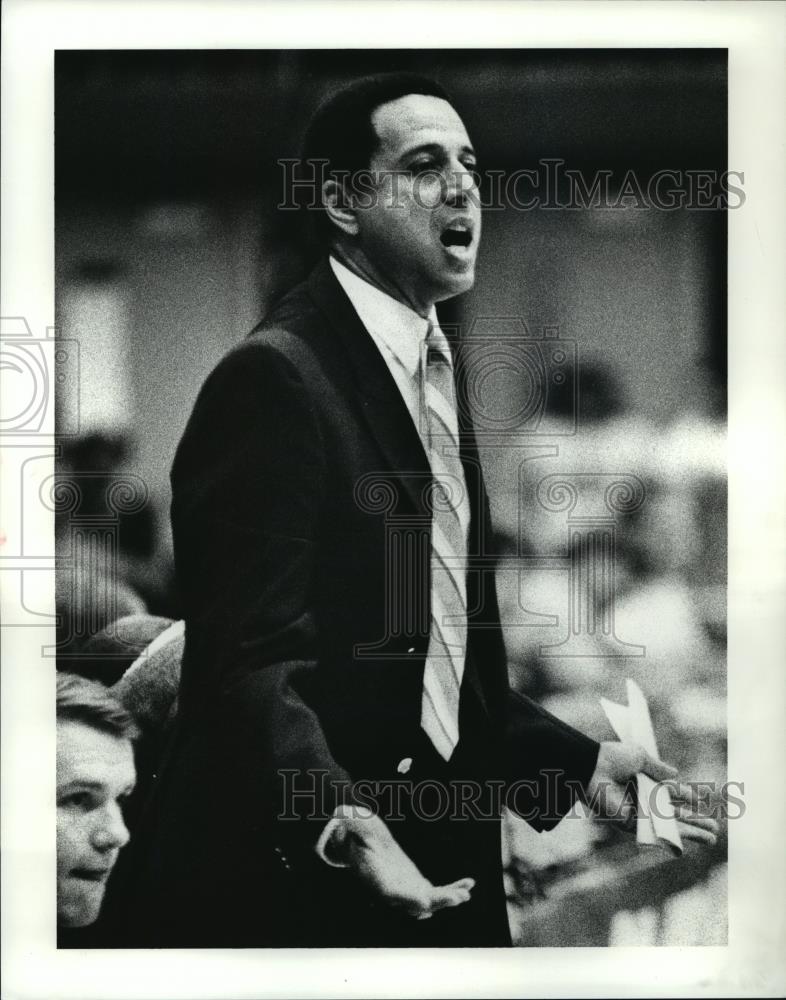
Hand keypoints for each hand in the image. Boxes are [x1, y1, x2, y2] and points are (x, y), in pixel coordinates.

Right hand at [328, 809, 474, 918]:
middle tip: (456, 899)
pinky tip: (468, 883)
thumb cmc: (359, 837)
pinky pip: (437, 892)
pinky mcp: (419, 885)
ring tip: (465, 894)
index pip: (392, 894)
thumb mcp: (354, 829)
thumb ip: (353, 825)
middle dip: (437, 901)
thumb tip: (344, 815)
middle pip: (416, 903)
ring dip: (448, 898)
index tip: (425, 903)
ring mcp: (407, 890)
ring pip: (430, 901)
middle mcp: (394, 891)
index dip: (409, 899)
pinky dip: (453, 889)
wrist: (364, 846)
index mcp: (377, 880)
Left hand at [587, 741, 718, 845]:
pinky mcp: (631, 824)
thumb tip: (677, 774)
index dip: (687, 796)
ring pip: (671, 826)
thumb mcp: (639, 756)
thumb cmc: (611, 758)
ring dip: (692, 833)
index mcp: (643, 781)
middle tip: (714, 828)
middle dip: (695, 821)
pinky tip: (692, 840)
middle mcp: (642, 799)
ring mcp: (638, 813)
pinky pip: (658, 832)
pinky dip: (675, 837)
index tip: (702, 799)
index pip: (671, 792)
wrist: (592, 768)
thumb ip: (658, 768)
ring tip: (712, 839)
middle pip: (674, 813)